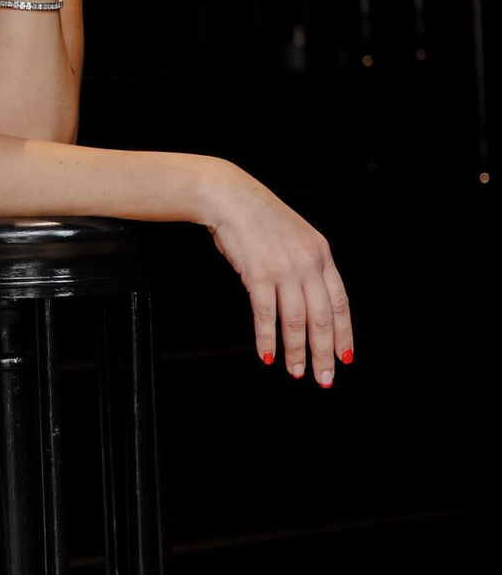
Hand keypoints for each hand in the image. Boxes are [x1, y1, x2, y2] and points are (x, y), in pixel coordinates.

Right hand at [200, 161, 353, 386]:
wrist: (229, 196)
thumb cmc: (257, 218)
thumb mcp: (295, 237)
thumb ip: (306, 265)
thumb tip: (309, 302)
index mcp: (321, 253)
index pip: (340, 302)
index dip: (344, 333)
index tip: (345, 357)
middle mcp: (308, 262)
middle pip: (323, 317)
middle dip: (324, 352)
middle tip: (324, 378)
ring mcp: (284, 268)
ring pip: (297, 320)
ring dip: (297, 351)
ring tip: (295, 371)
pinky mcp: (258, 273)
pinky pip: (266, 314)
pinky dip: (267, 338)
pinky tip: (267, 355)